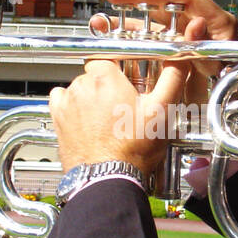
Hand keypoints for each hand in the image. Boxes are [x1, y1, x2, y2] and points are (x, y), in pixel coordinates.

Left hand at [49, 59, 186, 175]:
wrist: (106, 179)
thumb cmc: (132, 149)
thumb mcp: (161, 112)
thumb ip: (171, 79)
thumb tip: (179, 60)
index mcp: (105, 78)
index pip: (108, 58)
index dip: (119, 71)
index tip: (126, 84)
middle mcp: (81, 86)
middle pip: (94, 75)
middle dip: (107, 87)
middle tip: (121, 107)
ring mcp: (67, 103)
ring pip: (79, 89)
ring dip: (90, 98)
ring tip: (106, 119)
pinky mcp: (58, 119)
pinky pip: (61, 101)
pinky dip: (72, 107)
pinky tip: (86, 120)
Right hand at [102, 0, 237, 105]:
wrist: (227, 90)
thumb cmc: (223, 80)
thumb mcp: (215, 68)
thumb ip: (203, 47)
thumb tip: (196, 22)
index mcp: (218, 20)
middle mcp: (204, 15)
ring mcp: (190, 21)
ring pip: (162, 2)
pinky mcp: (177, 30)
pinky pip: (156, 19)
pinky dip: (137, 17)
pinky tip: (117, 17)